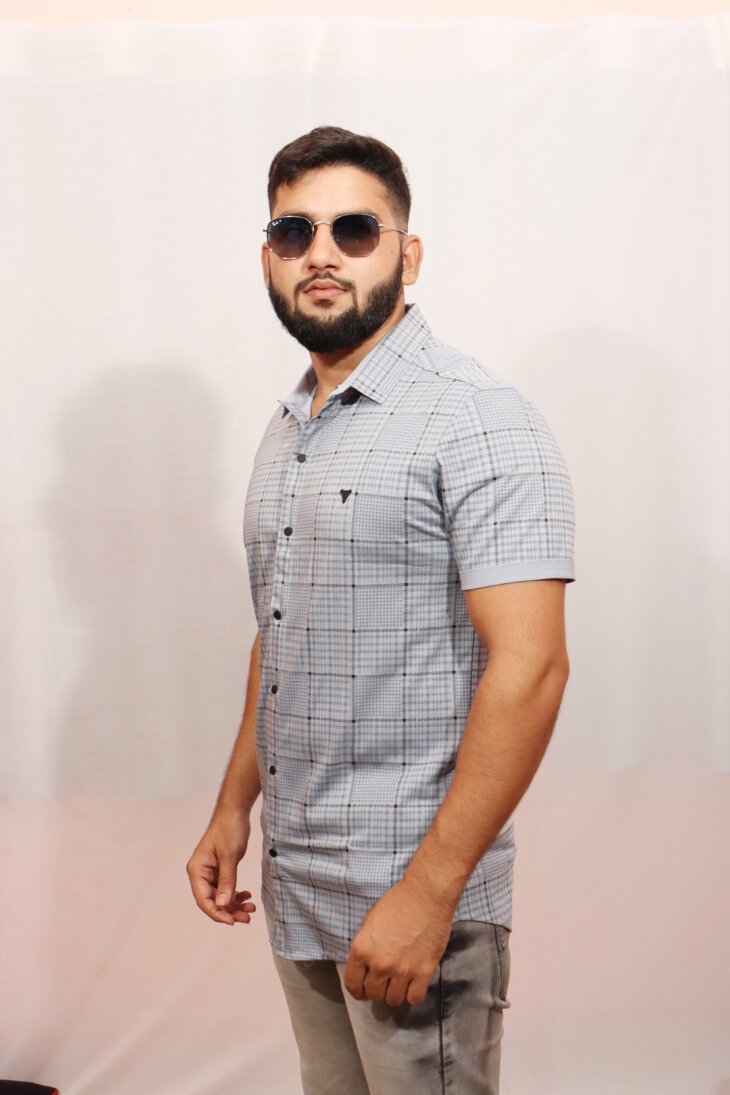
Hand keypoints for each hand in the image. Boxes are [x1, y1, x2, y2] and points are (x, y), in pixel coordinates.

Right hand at [186, 808, 255, 925]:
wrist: (235, 811)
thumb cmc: (229, 829)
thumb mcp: (229, 856)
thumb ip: (226, 881)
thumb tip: (222, 904)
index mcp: (197, 869)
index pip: (203, 900)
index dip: (217, 913)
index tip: (232, 922)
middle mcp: (201, 873)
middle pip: (212, 900)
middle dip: (229, 911)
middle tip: (247, 918)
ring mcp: (210, 872)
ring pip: (220, 896)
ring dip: (234, 905)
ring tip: (251, 910)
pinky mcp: (220, 869)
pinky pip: (226, 888)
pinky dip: (236, 894)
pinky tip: (247, 896)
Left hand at [343, 877, 454, 1006]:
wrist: (426, 895)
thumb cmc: (399, 901)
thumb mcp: (371, 919)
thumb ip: (366, 942)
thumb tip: (367, 958)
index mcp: (362, 949)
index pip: (352, 985)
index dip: (357, 992)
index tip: (362, 992)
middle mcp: (380, 963)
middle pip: (374, 994)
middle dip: (377, 991)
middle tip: (383, 983)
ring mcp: (402, 970)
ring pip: (393, 1000)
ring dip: (394, 994)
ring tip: (398, 984)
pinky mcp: (423, 972)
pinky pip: (415, 998)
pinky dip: (413, 994)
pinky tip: (413, 984)